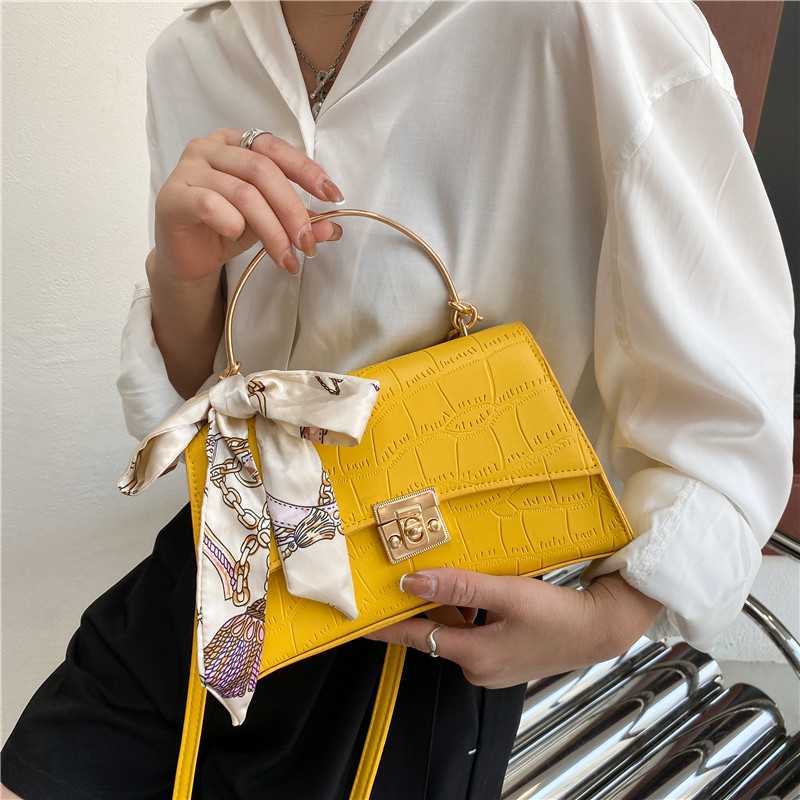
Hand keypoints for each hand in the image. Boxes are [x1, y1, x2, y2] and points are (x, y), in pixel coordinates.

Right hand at [148, 129, 343, 396]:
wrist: (189, 259)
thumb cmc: (227, 230)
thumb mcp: (270, 222)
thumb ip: (297, 219)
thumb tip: (330, 228)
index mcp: (236, 142)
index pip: (276, 148)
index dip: (307, 171)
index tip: (333, 197)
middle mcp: (210, 147)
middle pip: (263, 171)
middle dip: (292, 211)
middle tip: (307, 245)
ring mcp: (188, 169)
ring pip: (242, 192)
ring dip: (272, 229)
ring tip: (286, 258)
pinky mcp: (172, 196)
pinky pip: (209, 204)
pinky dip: (231, 222)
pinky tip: (238, 237)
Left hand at [366, 569, 661, 688]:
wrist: (602, 628)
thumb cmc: (559, 614)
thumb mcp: (506, 593)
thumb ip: (459, 586)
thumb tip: (412, 582)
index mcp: (474, 656)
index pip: (416, 637)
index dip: (386, 626)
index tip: (360, 620)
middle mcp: (478, 667)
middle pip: (436, 631)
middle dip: (423, 603)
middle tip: (409, 572)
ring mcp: (493, 665)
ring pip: (456, 629)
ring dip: (449, 604)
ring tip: (447, 572)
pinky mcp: (506, 657)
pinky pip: (474, 632)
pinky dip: (469, 611)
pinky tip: (478, 589)